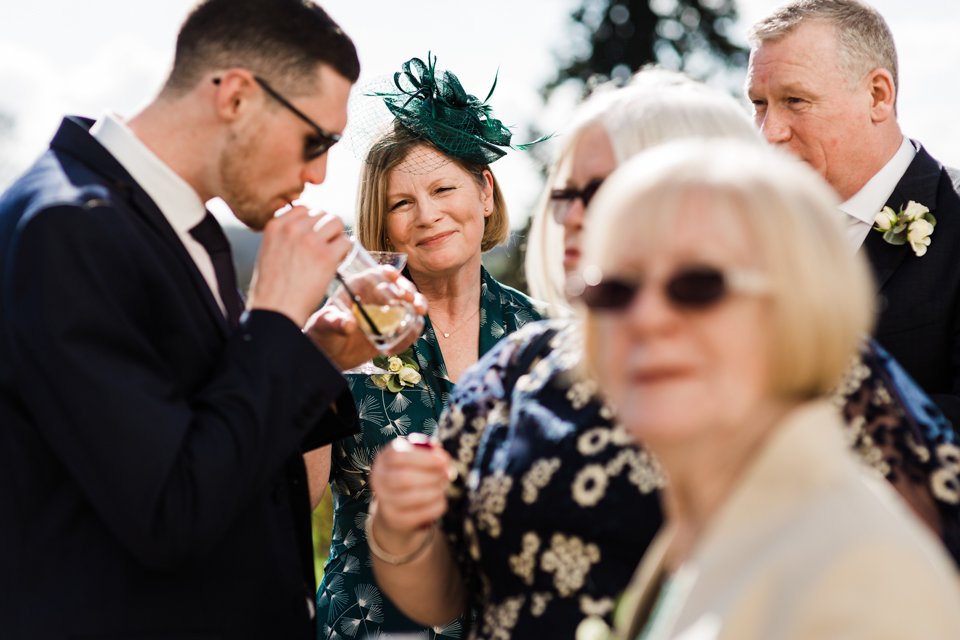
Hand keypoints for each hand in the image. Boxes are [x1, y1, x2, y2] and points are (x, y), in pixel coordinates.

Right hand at [246, 207, 350, 326]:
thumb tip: (306, 229)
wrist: (276, 311)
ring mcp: (310, 241)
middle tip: (326, 248)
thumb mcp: (269, 253)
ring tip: (332, 255)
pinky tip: (336, 264)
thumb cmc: (272, 289)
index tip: (313, 237)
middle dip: (327, 230)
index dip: (312, 223)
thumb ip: (285, 237)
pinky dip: (345, 252)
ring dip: (338, 238)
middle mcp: (293, 229)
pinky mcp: (326, 256)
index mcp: (276, 226)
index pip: (303, 209)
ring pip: (336, 224)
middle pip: (322, 214)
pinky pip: (345, 243)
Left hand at [305, 267, 426, 367]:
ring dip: (418, 306)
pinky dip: (412, 332)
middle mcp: (375, 298)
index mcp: (358, 288)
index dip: (387, 274)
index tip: (393, 277)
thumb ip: (333, 322)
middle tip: (410, 299)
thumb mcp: (323, 324)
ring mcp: (385, 314)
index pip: (376, 275)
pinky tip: (407, 337)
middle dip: (408, 290)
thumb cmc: (321, 333)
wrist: (328, 354)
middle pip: (397, 287)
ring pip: (408, 305)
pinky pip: (407, 328)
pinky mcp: (391, 331)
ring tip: (419, 313)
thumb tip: (347, 323)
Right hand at [369, 436, 450, 546]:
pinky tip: (440, 499)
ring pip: (412, 496)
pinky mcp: (395, 519)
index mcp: (383, 460)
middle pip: (404, 477)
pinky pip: (420, 513)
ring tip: (443, 486)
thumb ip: (429, 453)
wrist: (396, 509)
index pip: (397, 456)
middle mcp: (378, 480)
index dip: (424, 457)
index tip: (444, 460)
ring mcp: (384, 502)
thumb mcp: (417, 459)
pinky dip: (436, 505)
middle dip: (432, 475)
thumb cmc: (411, 476)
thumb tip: (442, 457)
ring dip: (435, 490)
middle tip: (447, 474)